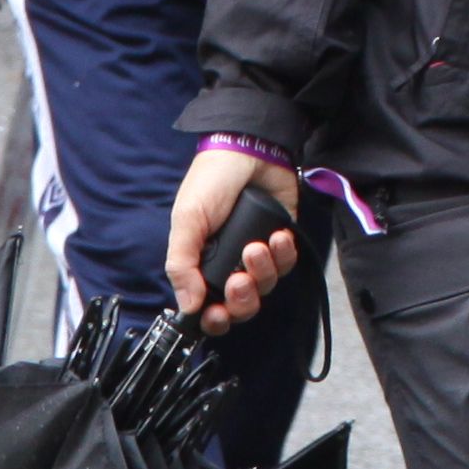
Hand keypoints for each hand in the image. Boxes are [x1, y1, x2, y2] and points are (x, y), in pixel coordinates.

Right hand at [167, 145, 309, 327]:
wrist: (250, 150)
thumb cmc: (211, 183)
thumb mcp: (187, 221)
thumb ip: (182, 264)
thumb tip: (187, 306)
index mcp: (201, 264)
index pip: (209, 308)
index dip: (215, 319)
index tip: (218, 314)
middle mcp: (229, 264)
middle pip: (241, 306)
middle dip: (242, 299)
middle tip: (239, 280)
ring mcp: (257, 255)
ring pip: (266, 287)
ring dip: (263, 271)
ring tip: (258, 245)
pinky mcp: (281, 241)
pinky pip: (287, 264)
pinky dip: (283, 255)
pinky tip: (277, 236)